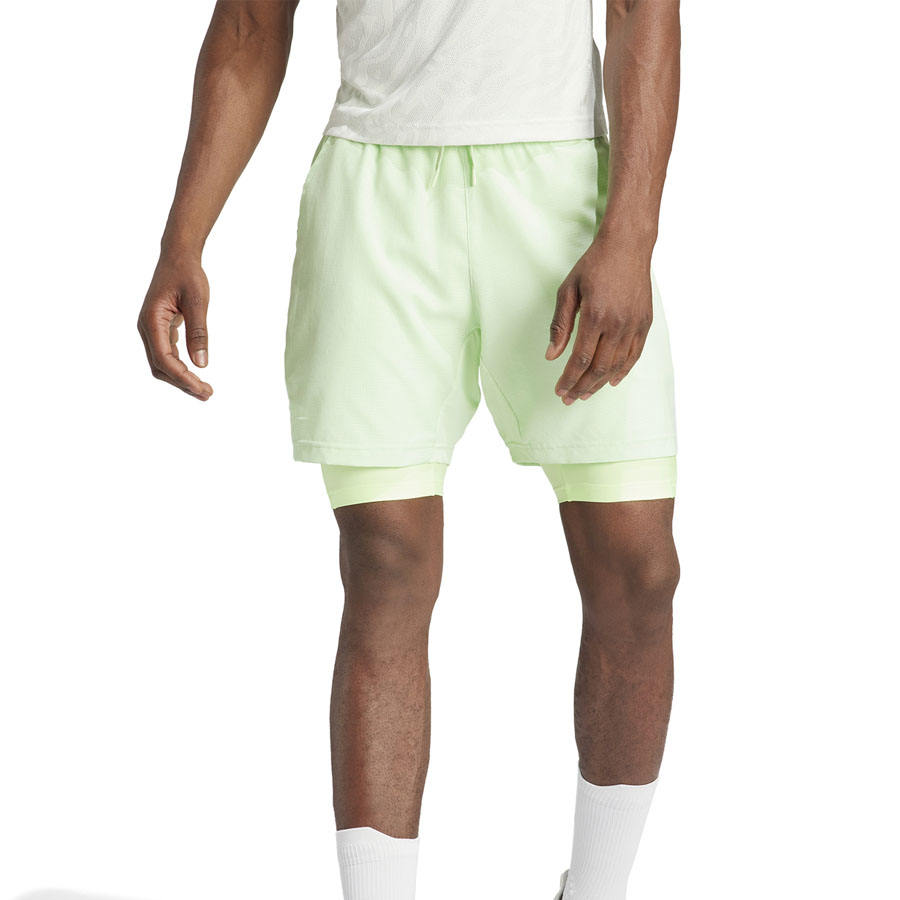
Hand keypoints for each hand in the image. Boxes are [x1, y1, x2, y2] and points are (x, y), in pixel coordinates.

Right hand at [137, 253, 212, 399]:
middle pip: (160, 367)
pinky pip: (166, 354)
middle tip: (207, 394)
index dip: (182, 377)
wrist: (177, 256)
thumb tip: (202, 364)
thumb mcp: (198, 301)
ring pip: (162, 364)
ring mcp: (151, 329)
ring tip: (204, 390)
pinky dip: (180, 368)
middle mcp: (147, 328)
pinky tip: (196, 375)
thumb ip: (199, 332)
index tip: (202, 388)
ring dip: (181, 378)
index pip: (163, 359)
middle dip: (182, 383)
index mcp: (152, 320)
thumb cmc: (187, 274)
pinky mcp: (159, 329)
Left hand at [546, 237, 651, 403]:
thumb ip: (560, 325)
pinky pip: (634, 355)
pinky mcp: (645, 322)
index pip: (580, 359)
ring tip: (585, 394)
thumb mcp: (568, 290)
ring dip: (600, 384)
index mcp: (595, 315)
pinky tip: (611, 382)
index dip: (569, 378)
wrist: (627, 246)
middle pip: (599, 368)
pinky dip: (623, 371)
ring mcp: (634, 324)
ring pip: (617, 365)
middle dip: (581, 387)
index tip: (559, 390)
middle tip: (568, 399)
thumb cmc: (593, 265)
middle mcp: (617, 324)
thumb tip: (551, 356)